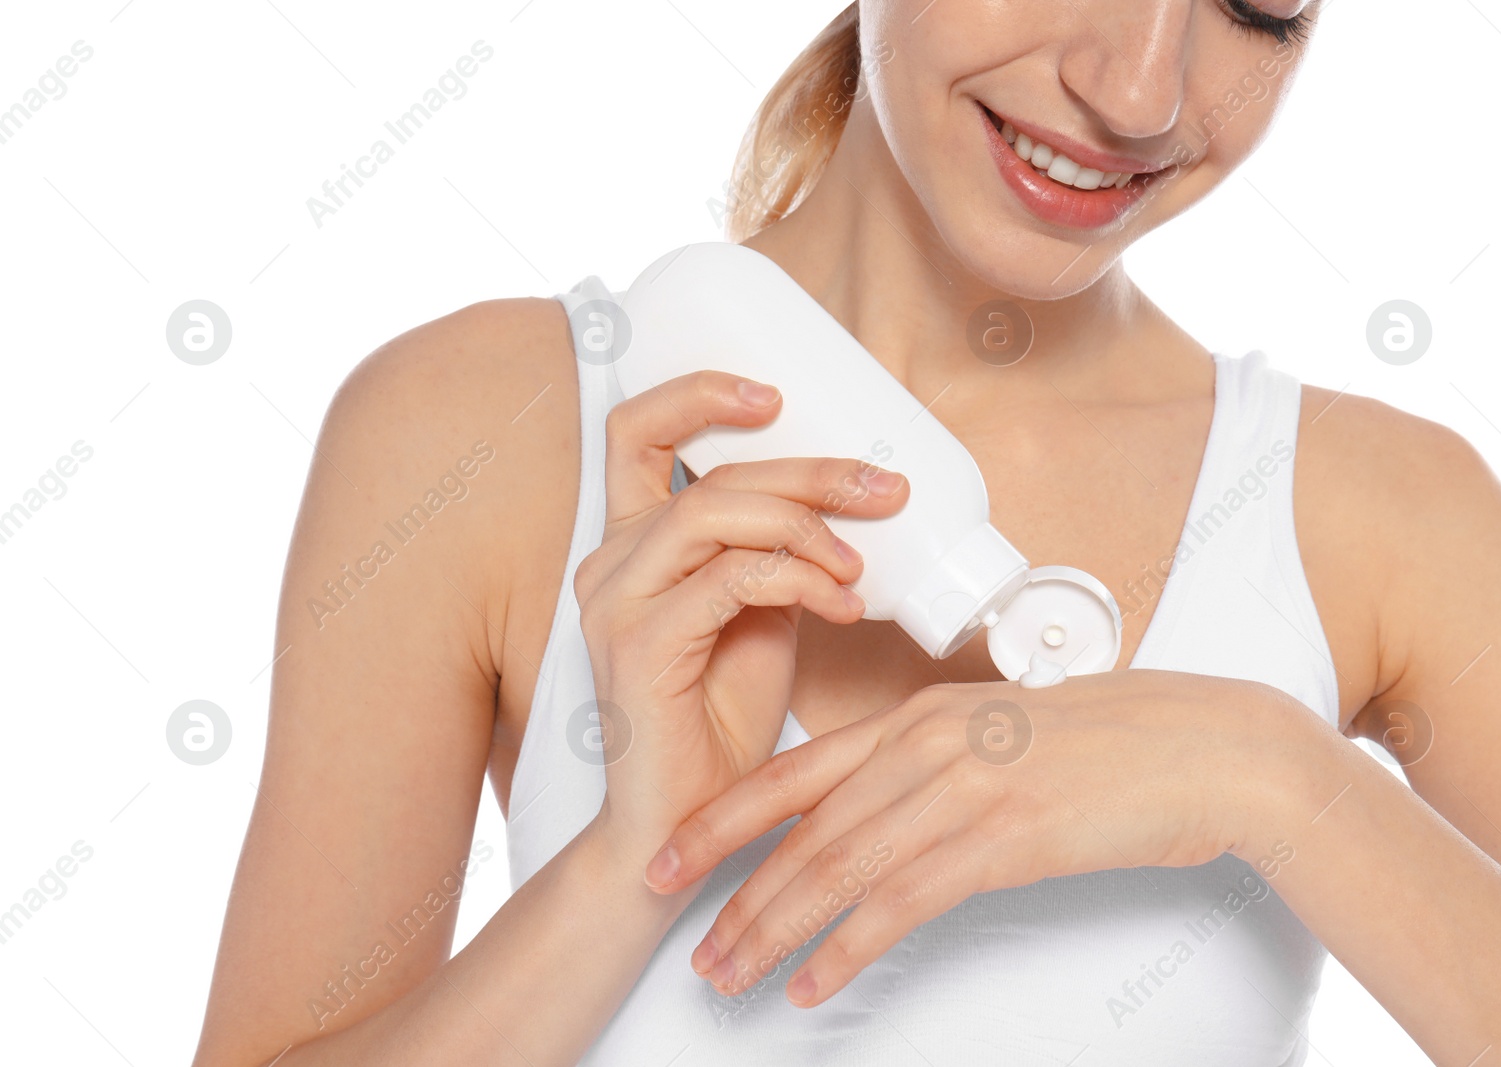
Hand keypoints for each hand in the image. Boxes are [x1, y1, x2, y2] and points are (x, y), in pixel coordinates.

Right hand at [574, 370, 907, 860]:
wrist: (688, 821)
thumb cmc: (722, 716)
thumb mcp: (760, 611)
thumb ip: (776, 551)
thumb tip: (844, 502)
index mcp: (632, 543)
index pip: (636, 432)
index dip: (699, 394)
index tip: (776, 395)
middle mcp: (610, 561)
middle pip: (708, 472)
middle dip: (809, 471)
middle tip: (881, 490)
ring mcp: (616, 601)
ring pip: (716, 512)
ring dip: (806, 525)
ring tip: (858, 564)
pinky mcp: (639, 645)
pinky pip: (731, 579)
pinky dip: (799, 580)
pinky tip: (841, 605)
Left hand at [643, 669, 1297, 1004]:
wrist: (1208, 748)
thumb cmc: (1116, 741)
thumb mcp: (1005, 731)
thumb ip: (936, 761)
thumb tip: (886, 805)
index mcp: (919, 716)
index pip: (794, 773)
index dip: (724, 820)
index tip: (673, 855)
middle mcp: (925, 747)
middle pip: (802, 833)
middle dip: (734, 894)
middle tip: (690, 943)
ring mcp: (962, 791)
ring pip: (837, 872)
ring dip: (773, 931)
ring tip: (730, 976)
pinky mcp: (1003, 841)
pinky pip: (901, 906)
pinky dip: (845, 951)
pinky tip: (812, 983)